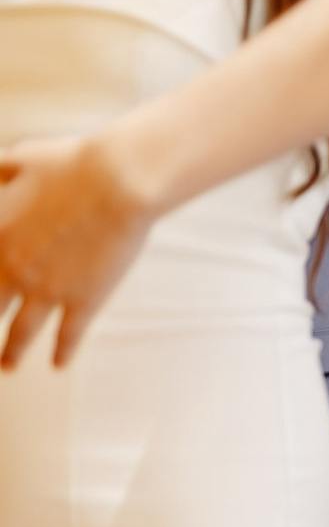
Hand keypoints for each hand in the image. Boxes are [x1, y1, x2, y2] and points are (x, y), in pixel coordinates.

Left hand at [0, 135, 158, 369]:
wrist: (119, 181)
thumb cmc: (70, 164)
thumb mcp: (16, 159)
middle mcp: (12, 270)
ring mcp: (47, 290)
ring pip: (19, 332)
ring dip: (9, 354)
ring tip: (7, 367)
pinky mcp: (83, 300)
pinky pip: (67, 335)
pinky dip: (61, 352)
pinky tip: (57, 365)